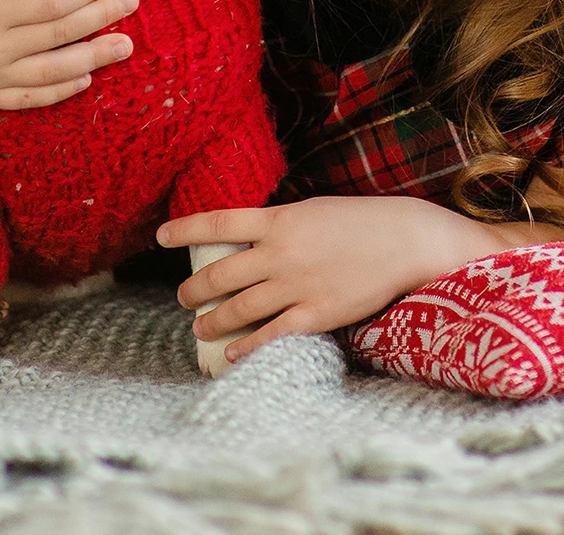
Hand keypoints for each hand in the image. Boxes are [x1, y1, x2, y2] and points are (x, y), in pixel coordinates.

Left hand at [160, 196, 505, 362]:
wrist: (403, 239)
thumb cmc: (359, 221)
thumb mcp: (312, 210)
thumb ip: (278, 224)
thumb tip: (246, 239)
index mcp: (279, 219)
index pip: (217, 222)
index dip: (184, 229)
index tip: (161, 236)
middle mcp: (280, 252)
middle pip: (219, 274)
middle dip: (193, 289)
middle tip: (184, 297)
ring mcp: (296, 285)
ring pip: (238, 309)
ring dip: (212, 321)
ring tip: (200, 327)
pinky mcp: (315, 314)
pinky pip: (270, 336)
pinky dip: (245, 347)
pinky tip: (231, 353)